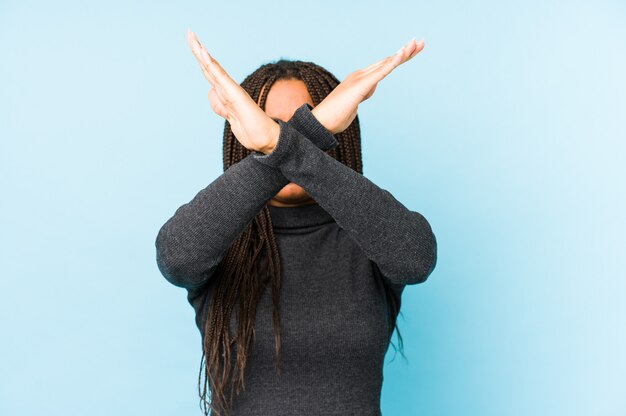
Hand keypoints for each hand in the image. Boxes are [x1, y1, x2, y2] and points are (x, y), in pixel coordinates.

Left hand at [186, 29, 278, 153]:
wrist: (266, 140)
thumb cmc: (251, 130)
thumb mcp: (229, 118)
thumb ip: (220, 105)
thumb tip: (212, 93)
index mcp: (225, 93)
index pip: (210, 72)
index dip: (200, 59)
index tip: (192, 43)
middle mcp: (228, 88)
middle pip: (209, 66)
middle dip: (197, 49)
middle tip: (189, 32)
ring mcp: (232, 90)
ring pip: (213, 68)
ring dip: (202, 53)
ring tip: (192, 37)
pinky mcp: (235, 95)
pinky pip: (221, 77)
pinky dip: (211, 65)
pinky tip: (204, 53)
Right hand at [312, 38, 424, 134]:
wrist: (321, 122)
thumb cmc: (335, 116)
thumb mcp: (355, 103)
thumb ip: (363, 93)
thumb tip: (369, 89)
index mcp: (360, 79)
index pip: (383, 66)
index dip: (398, 58)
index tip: (412, 50)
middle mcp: (360, 75)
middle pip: (387, 61)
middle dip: (405, 52)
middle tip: (421, 42)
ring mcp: (360, 79)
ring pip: (385, 64)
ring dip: (402, 53)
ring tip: (416, 44)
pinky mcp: (360, 86)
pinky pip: (380, 73)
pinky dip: (392, 63)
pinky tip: (402, 55)